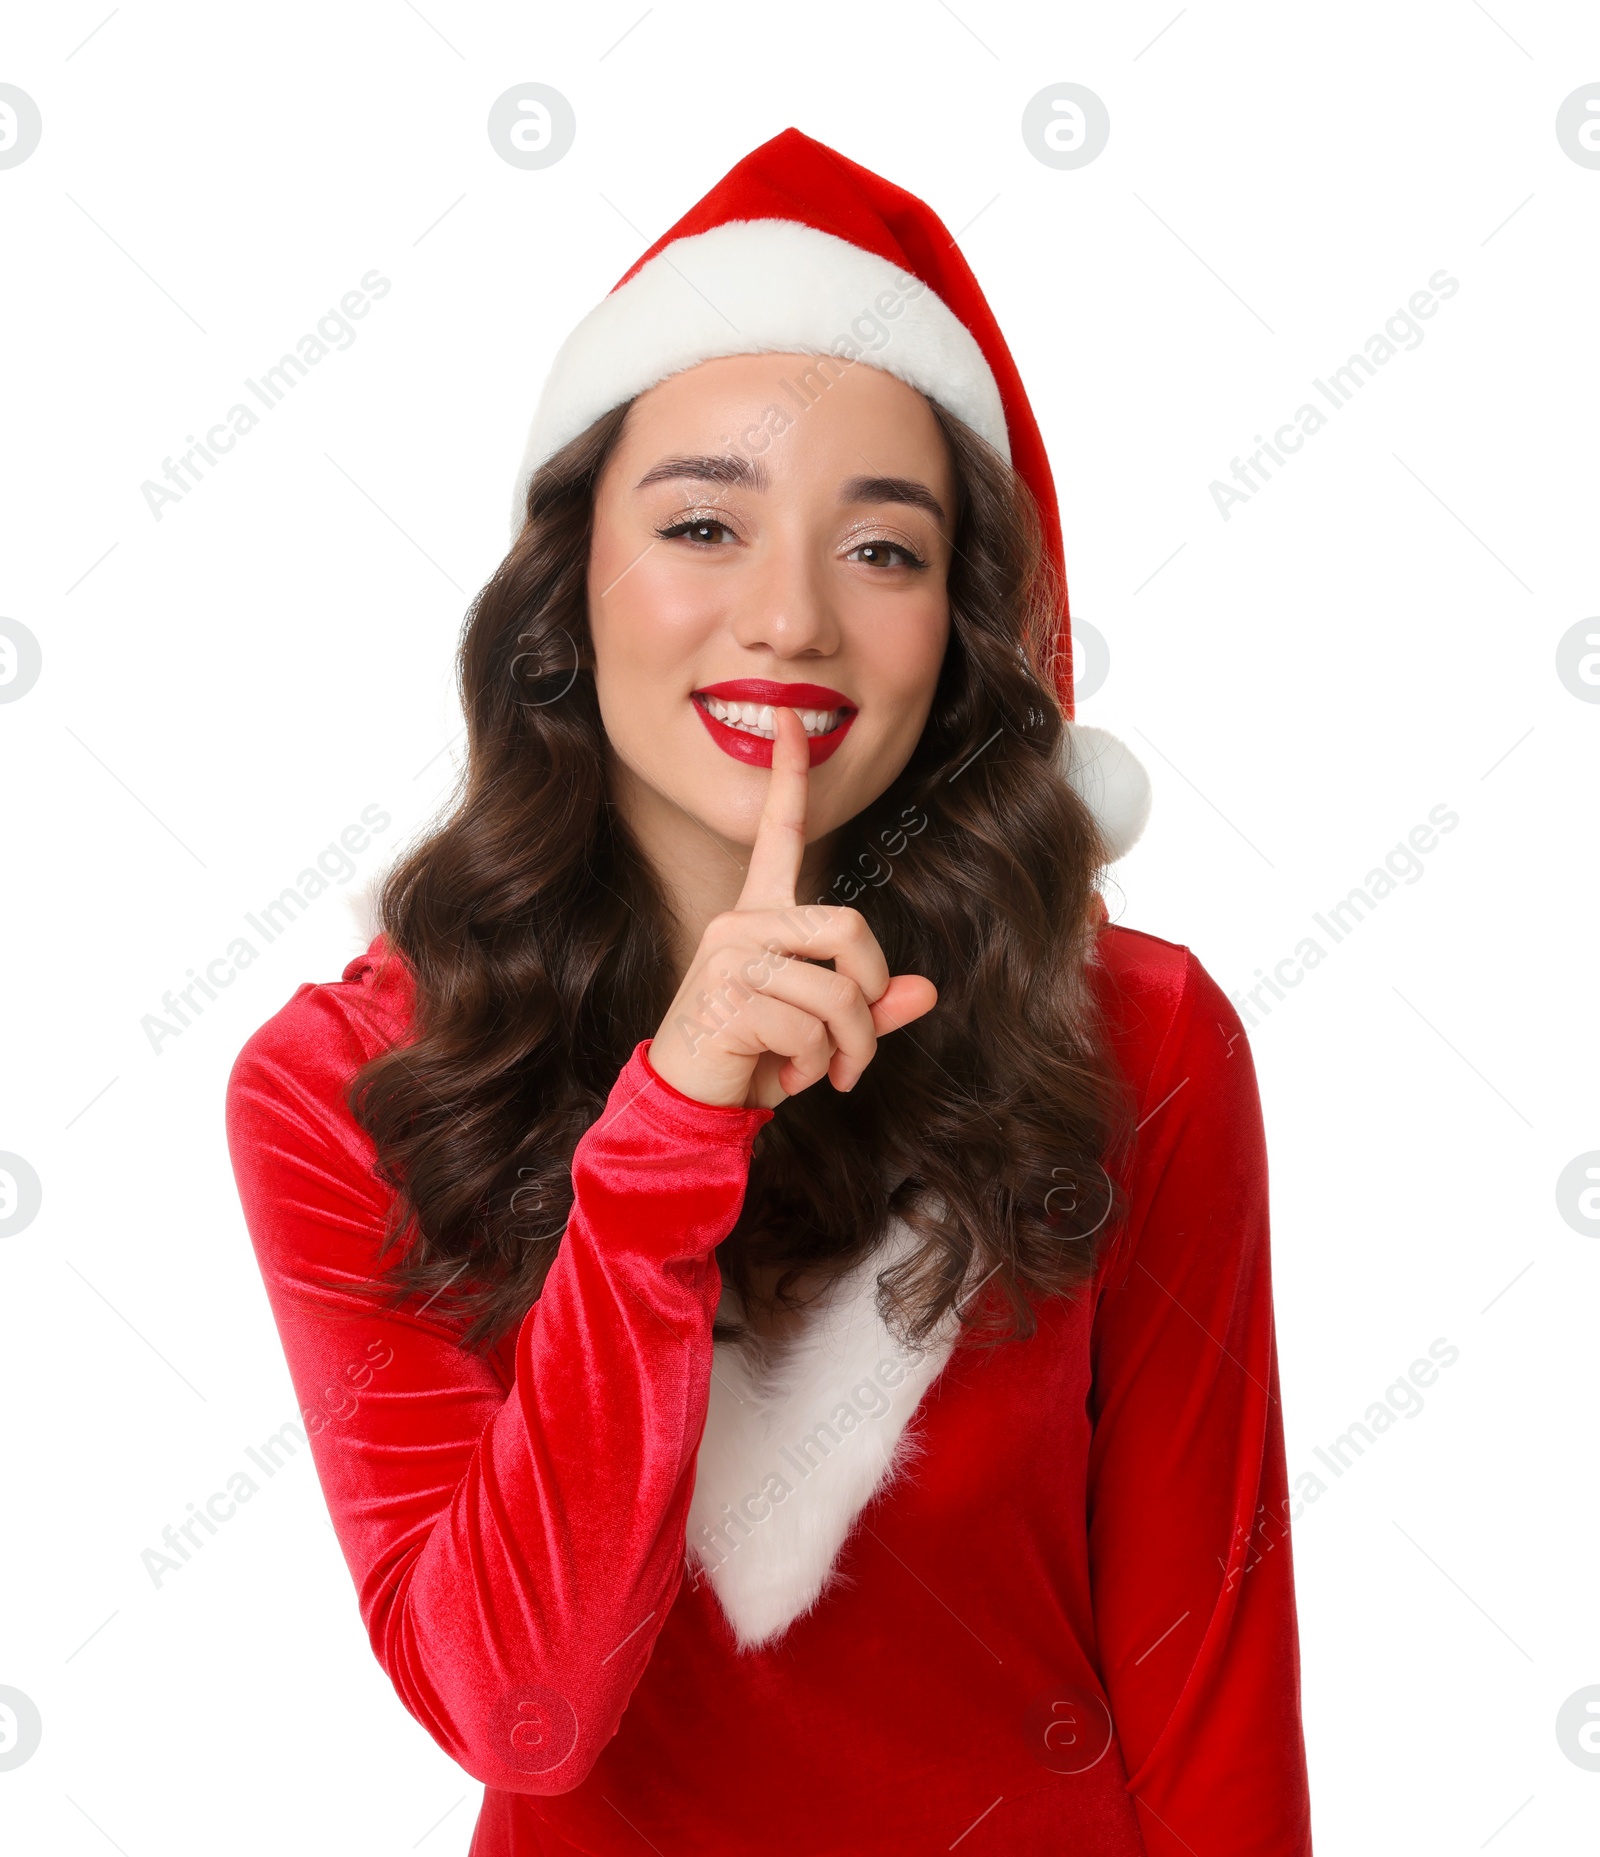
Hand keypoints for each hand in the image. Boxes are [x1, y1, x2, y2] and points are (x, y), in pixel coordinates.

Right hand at [646, 707, 938, 1109]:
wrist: (690, 1102)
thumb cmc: (754, 1056)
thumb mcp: (822, 1031)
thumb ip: (872, 1008)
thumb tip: (927, 991)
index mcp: (760, 916)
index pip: (780, 834)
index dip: (791, 778)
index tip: (795, 721)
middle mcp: (741, 923)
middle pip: (849, 928)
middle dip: (873, 995)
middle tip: (859, 1044)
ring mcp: (731, 956)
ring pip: (839, 992)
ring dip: (850, 1048)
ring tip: (825, 1070)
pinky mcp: (728, 997)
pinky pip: (812, 1029)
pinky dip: (817, 1066)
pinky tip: (786, 1075)